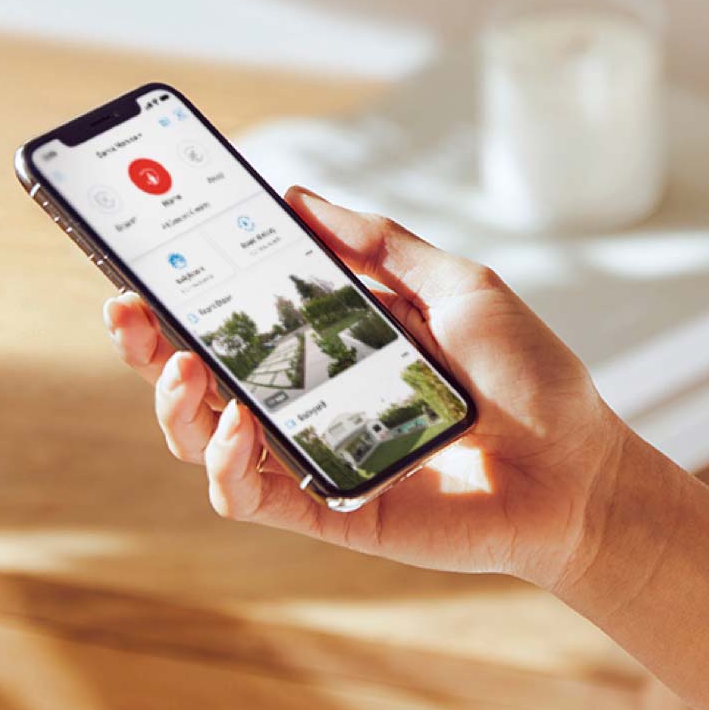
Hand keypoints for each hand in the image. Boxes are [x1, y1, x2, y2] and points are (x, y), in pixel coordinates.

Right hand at [99, 187, 637, 588]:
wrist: (582, 470)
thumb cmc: (530, 380)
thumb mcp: (458, 286)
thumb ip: (378, 245)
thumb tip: (296, 197)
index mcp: (332, 344)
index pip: (236, 316)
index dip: (178, 289)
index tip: (138, 253)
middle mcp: (309, 401)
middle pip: (198, 376)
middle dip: (144, 343)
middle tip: (126, 307)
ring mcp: (312, 458)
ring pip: (204, 440)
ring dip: (173, 403)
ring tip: (182, 365)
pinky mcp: (328, 511)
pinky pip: (250, 495)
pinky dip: (227, 462)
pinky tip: (240, 422)